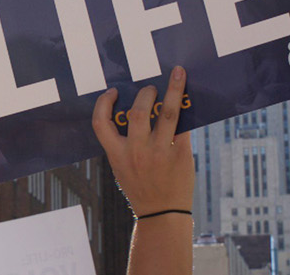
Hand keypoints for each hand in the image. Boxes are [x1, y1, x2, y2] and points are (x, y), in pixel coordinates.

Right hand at [92, 66, 194, 216]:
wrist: (161, 212)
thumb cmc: (140, 187)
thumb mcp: (122, 167)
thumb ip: (124, 143)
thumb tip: (134, 111)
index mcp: (117, 154)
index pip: (101, 122)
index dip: (104, 103)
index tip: (114, 92)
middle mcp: (138, 152)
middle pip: (139, 111)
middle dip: (146, 93)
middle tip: (151, 89)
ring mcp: (161, 152)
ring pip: (168, 112)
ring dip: (174, 90)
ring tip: (177, 77)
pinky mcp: (181, 154)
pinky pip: (184, 126)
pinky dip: (186, 111)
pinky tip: (189, 101)